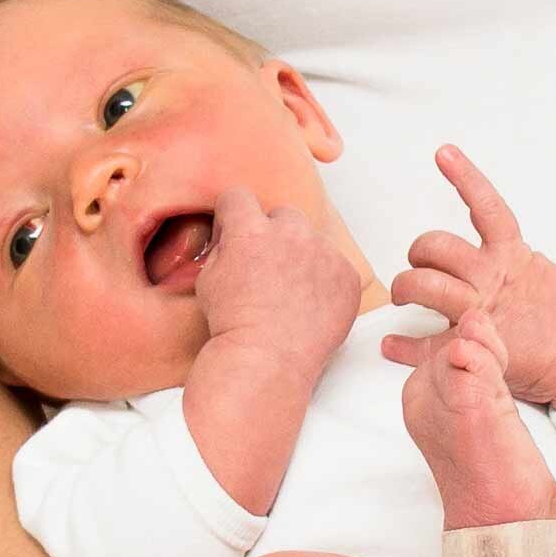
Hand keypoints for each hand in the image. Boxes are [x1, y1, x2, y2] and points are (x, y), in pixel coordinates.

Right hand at [192, 186, 361, 372]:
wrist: (266, 360)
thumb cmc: (234, 326)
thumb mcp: (208, 279)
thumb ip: (222, 247)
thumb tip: (231, 236)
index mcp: (251, 230)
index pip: (238, 197)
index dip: (233, 215)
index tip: (235, 230)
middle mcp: (290, 234)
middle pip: (282, 214)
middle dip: (272, 234)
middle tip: (267, 267)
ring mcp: (323, 253)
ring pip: (312, 240)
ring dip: (302, 255)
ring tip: (290, 291)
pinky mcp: (347, 275)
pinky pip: (336, 265)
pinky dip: (326, 280)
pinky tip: (310, 304)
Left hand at [380, 147, 555, 409]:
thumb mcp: (535, 272)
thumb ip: (504, 257)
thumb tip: (478, 247)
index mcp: (511, 256)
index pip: (487, 207)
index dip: (465, 177)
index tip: (444, 153)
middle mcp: (493, 278)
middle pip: (438, 248)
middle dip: (419, 253)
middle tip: (418, 265)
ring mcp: (482, 310)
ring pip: (427, 286)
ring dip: (407, 287)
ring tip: (404, 296)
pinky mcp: (474, 343)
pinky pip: (428, 343)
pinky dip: (404, 345)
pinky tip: (390, 344)